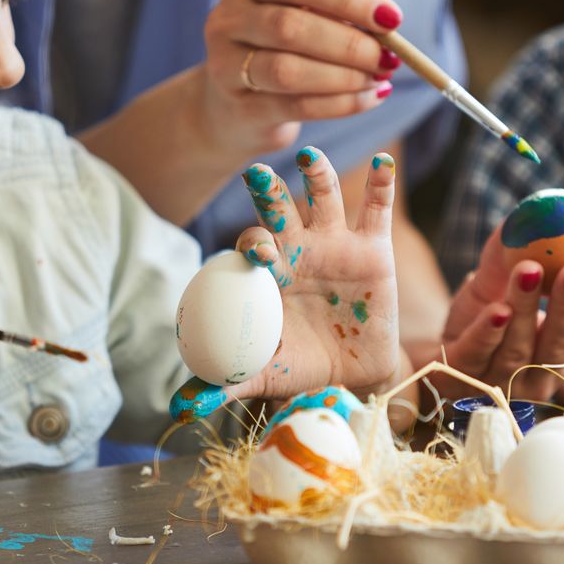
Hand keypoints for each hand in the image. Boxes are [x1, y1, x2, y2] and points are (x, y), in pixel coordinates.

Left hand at [170, 148, 397, 421]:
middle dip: (268, 193)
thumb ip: (225, 385)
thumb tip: (181, 408)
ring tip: (309, 156)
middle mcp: (299, 249)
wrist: (353, 373)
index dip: (252, 244)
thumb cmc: (301, 365)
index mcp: (269, 274)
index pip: (253, 246)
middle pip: (280, 211)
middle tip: (258, 175)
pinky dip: (382, 183)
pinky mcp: (373, 248)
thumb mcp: (264, 375)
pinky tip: (382, 162)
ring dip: (317, 174)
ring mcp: (336, 244)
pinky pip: (377, 209)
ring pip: (325, 198)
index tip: (256, 253)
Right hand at [198, 0, 402, 157]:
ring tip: (379, 79)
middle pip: (291, 27)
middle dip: (350, 44)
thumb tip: (381, 10)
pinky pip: (297, 107)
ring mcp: (227, 66)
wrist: (236, 106)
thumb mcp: (305, 13)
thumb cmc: (282, 47)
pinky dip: (341, 104)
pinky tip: (369, 99)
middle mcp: (230, 20)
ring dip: (345, 77)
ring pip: (289, 71)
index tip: (392, 18)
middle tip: (389, 58)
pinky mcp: (242, 109)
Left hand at [434, 227, 563, 403]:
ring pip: (520, 350)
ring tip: (529, 269)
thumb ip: (524, 246)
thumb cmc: (488, 309)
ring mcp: (504, 383)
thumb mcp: (505, 275)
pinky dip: (488, 333)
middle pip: (563, 346)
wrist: (443, 344)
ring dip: (526, 308)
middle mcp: (542, 375)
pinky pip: (478, 356)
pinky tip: (497, 309)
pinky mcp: (464, 381)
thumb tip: (547, 206)